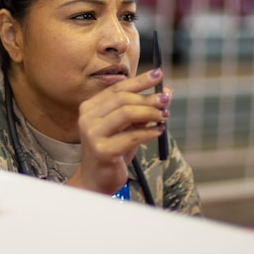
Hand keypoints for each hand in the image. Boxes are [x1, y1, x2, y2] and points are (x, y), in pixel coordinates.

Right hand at [70, 68, 170, 195]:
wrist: (97, 179)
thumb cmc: (114, 149)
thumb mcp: (129, 126)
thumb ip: (143, 109)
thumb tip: (166, 92)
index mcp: (90, 107)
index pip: (117, 88)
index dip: (139, 80)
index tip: (158, 74)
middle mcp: (87, 118)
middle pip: (122, 99)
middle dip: (148, 97)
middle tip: (166, 99)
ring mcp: (92, 134)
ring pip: (125, 113)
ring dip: (149, 112)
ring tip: (164, 116)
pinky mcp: (102, 150)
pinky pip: (131, 136)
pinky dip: (148, 131)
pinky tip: (158, 131)